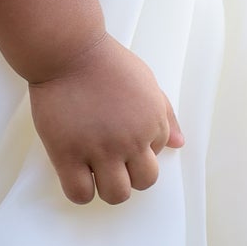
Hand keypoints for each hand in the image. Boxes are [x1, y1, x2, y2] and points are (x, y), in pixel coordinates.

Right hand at [25, 31, 184, 205]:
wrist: (70, 51)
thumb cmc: (108, 62)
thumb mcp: (147, 82)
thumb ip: (165, 114)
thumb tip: (178, 144)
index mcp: (153, 122)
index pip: (156, 155)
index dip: (139, 149)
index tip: (120, 135)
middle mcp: (132, 140)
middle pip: (145, 182)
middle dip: (131, 175)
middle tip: (112, 160)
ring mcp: (100, 149)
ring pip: (117, 194)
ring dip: (108, 187)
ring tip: (94, 170)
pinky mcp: (68, 154)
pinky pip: (81, 194)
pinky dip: (81, 191)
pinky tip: (75, 173)